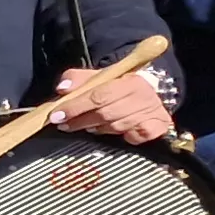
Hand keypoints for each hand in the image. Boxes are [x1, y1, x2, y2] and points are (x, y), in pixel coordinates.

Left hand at [53, 66, 175, 142]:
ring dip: (98, 129)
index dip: (75, 107)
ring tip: (87, 126)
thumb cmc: (119, 86)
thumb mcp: (98, 77)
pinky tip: (115, 132)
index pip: (98, 96)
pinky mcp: (157, 128)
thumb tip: (62, 89)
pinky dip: (123, 137)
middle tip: (64, 125)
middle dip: (81, 121)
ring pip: (117, 127)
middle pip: (106, 114)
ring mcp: (153, 113)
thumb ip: (78, 79)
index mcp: (129, 80)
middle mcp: (143, 96)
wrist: (151, 92)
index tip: (56, 116)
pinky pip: (135, 138)